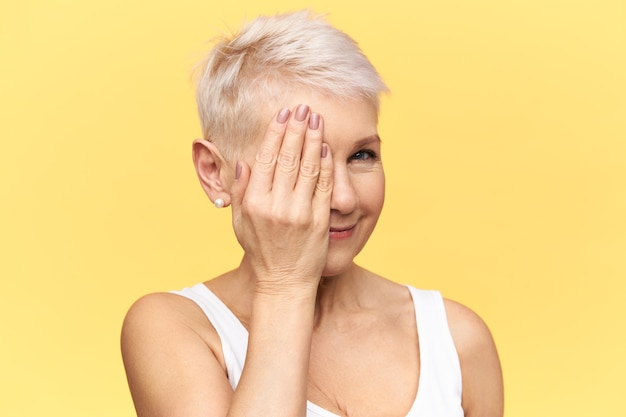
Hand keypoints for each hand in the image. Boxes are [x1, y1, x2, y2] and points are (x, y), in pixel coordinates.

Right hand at [230, 104, 332, 294]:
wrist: (285, 283)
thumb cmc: (261, 252)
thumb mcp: (241, 224)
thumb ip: (242, 192)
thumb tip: (244, 162)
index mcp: (255, 203)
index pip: (266, 159)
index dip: (276, 134)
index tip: (282, 115)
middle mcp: (277, 206)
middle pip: (289, 158)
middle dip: (296, 129)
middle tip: (302, 107)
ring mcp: (300, 213)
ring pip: (308, 168)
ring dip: (313, 140)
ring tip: (316, 119)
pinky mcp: (320, 221)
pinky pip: (324, 187)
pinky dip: (326, 166)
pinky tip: (326, 148)